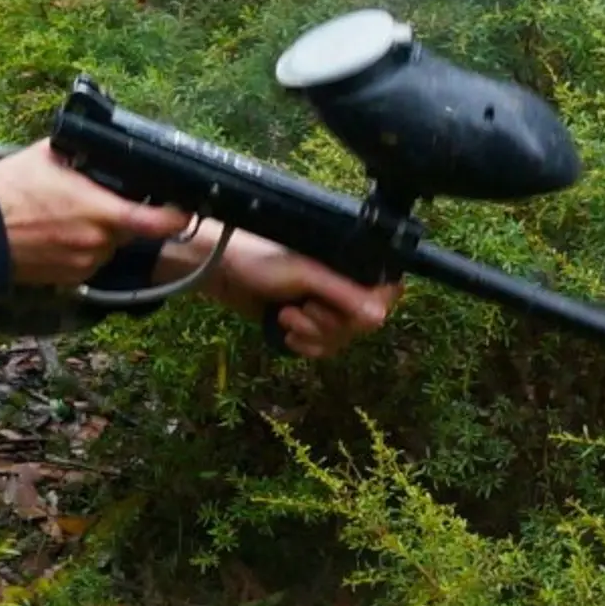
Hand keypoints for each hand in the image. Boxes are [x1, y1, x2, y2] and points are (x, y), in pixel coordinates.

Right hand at [0, 141, 193, 287]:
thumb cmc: (9, 191)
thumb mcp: (47, 155)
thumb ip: (83, 153)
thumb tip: (102, 145)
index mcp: (102, 212)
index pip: (160, 222)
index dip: (177, 216)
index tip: (181, 207)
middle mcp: (100, 243)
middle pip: (131, 230)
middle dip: (123, 215)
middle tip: (101, 199)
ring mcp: (85, 265)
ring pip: (109, 246)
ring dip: (101, 233)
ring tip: (69, 216)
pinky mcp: (70, 280)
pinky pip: (90, 261)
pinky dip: (82, 248)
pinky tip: (57, 235)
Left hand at [180, 226, 400, 358]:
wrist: (216, 271)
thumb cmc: (257, 259)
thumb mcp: (303, 273)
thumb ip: (341, 292)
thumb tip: (379, 317)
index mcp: (348, 262)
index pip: (387, 290)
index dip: (372, 307)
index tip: (353, 313)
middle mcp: (341, 282)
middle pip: (363, 322)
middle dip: (331, 324)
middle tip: (304, 309)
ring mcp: (322, 303)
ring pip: (341, 337)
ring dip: (314, 334)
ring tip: (286, 317)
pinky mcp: (305, 320)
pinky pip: (322, 346)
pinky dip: (305, 344)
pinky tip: (284, 332)